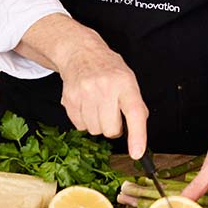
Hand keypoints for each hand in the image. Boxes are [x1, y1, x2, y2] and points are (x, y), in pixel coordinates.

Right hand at [58, 34, 148, 158]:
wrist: (81, 54)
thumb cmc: (109, 70)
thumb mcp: (129, 81)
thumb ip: (136, 105)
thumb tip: (138, 133)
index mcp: (125, 83)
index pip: (135, 112)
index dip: (137, 135)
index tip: (137, 153)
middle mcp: (105, 88)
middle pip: (111, 130)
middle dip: (114, 128)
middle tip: (113, 113)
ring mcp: (85, 94)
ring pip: (94, 131)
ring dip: (99, 125)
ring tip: (99, 106)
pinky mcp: (69, 100)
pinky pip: (80, 127)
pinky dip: (85, 121)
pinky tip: (87, 105)